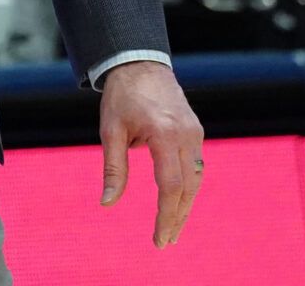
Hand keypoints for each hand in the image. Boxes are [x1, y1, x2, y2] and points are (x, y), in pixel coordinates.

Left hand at [98, 61, 203, 247]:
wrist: (140, 63)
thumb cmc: (122, 97)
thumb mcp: (110, 131)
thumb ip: (113, 169)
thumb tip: (108, 204)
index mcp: (163, 134)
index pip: (170, 185)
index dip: (166, 215)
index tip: (160, 238)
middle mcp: (184, 134)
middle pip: (188, 187)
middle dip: (178, 217)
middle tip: (165, 241)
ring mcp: (194, 131)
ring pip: (196, 178)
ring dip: (186, 204)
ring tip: (172, 227)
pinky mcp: (196, 129)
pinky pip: (196, 164)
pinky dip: (189, 185)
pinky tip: (178, 200)